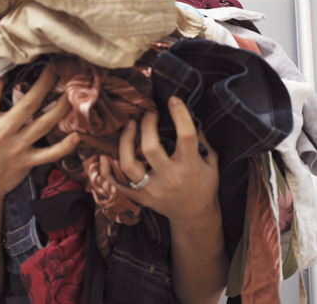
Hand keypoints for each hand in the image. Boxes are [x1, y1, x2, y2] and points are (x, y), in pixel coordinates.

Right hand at [0, 67, 78, 214]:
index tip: (6, 65)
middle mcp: (2, 132)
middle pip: (28, 103)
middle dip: (44, 83)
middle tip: (55, 67)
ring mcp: (18, 147)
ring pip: (44, 124)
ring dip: (60, 108)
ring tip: (71, 92)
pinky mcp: (28, 162)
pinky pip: (51, 154)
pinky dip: (65, 146)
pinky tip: (78, 135)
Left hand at [98, 96, 220, 228]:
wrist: (195, 217)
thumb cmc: (204, 186)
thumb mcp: (211, 163)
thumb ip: (202, 141)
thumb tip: (188, 116)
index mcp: (190, 166)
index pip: (185, 135)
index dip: (179, 114)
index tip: (173, 100)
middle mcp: (170, 178)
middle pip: (150, 148)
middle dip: (147, 124)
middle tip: (148, 113)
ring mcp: (152, 189)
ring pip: (129, 165)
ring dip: (125, 141)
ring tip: (129, 126)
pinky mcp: (140, 198)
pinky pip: (117, 184)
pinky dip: (107, 171)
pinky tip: (105, 156)